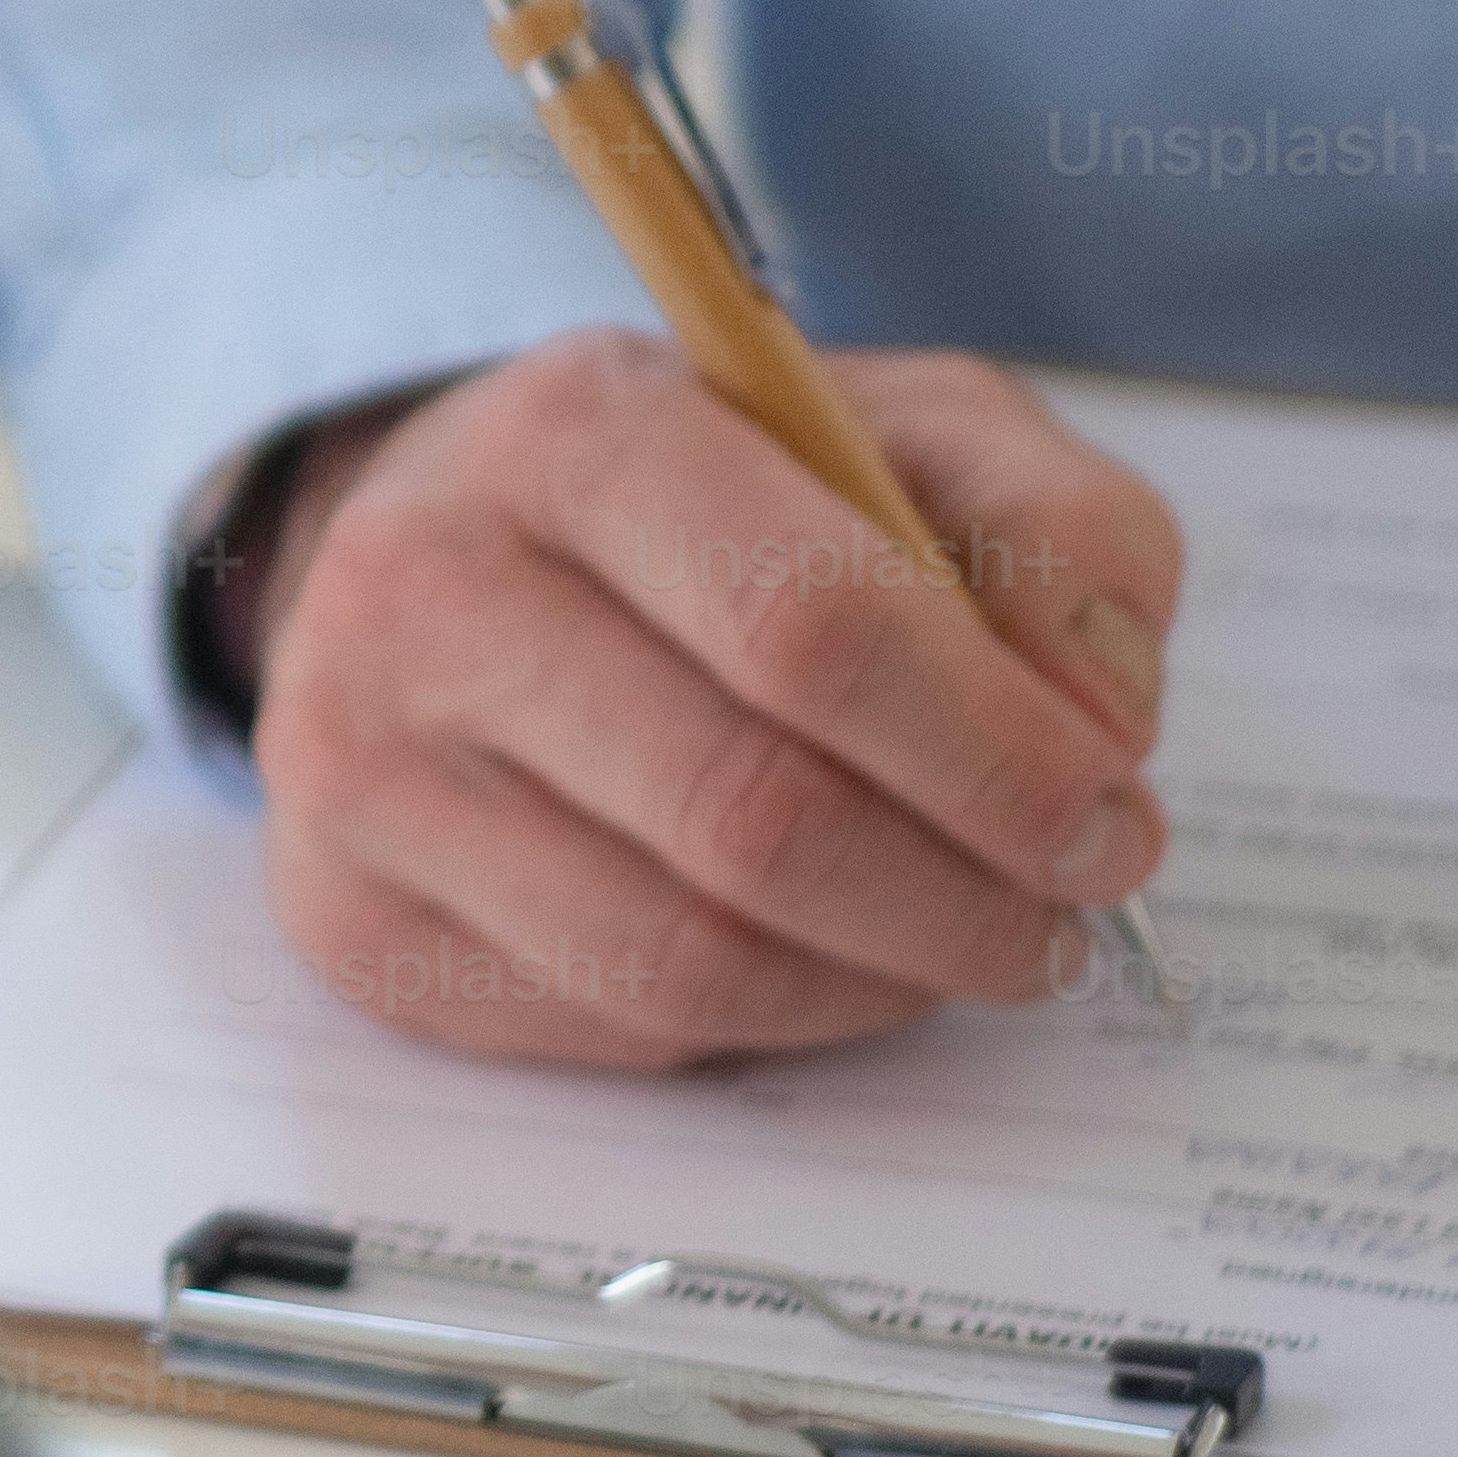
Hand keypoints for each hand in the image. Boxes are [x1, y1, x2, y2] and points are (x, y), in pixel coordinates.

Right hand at [239, 331, 1180, 1066]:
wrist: (447, 552)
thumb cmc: (714, 501)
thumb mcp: (907, 434)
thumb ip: (1056, 533)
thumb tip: (1096, 721)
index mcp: (572, 432)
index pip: (809, 623)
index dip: (995, 751)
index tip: (1107, 815)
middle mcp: (423, 590)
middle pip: (751, 816)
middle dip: (961, 896)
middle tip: (1060, 913)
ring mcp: (360, 768)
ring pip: (684, 958)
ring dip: (875, 982)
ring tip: (955, 937)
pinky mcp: (349, 916)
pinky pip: (610, 1025)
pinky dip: (759, 1015)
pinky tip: (806, 947)